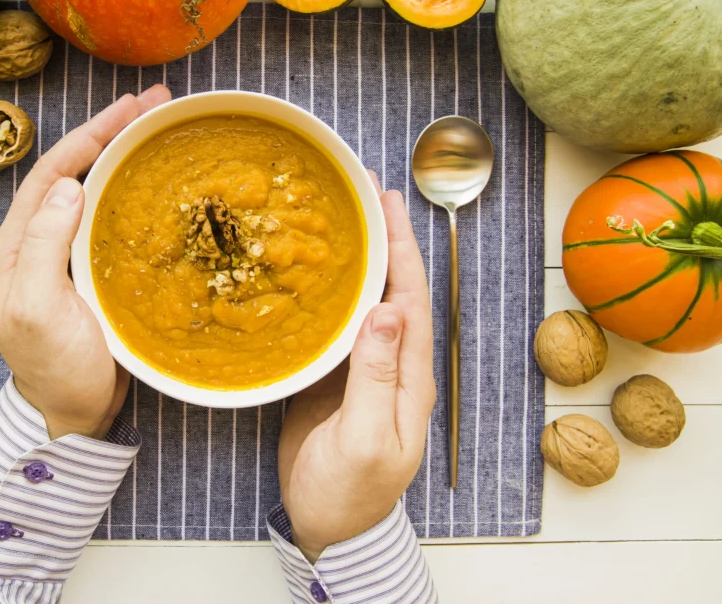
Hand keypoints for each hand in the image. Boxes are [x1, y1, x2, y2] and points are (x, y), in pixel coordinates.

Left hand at [0, 85, 171, 440]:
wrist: (73, 414)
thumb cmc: (53, 368)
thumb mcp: (40, 310)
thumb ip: (44, 248)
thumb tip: (69, 185)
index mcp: (17, 244)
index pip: (52, 172)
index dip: (89, 136)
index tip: (129, 109)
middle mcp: (40, 241)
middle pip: (75, 171)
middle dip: (111, 133)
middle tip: (156, 104)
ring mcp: (68, 255)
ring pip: (96, 191)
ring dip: (125, 156)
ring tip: (163, 127)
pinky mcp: (94, 271)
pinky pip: (114, 218)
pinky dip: (136, 192)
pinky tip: (160, 181)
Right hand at [278, 184, 436, 561]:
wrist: (330, 526)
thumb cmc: (351, 492)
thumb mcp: (363, 438)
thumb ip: (373, 377)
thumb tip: (384, 311)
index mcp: (409, 377)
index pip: (410, 298)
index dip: (401, 248)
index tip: (387, 205)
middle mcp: (391, 364)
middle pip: (392, 290)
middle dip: (383, 241)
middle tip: (363, 194)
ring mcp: (362, 370)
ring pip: (364, 303)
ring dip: (357, 261)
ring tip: (338, 221)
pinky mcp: (333, 379)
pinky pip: (335, 326)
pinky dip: (328, 294)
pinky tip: (311, 275)